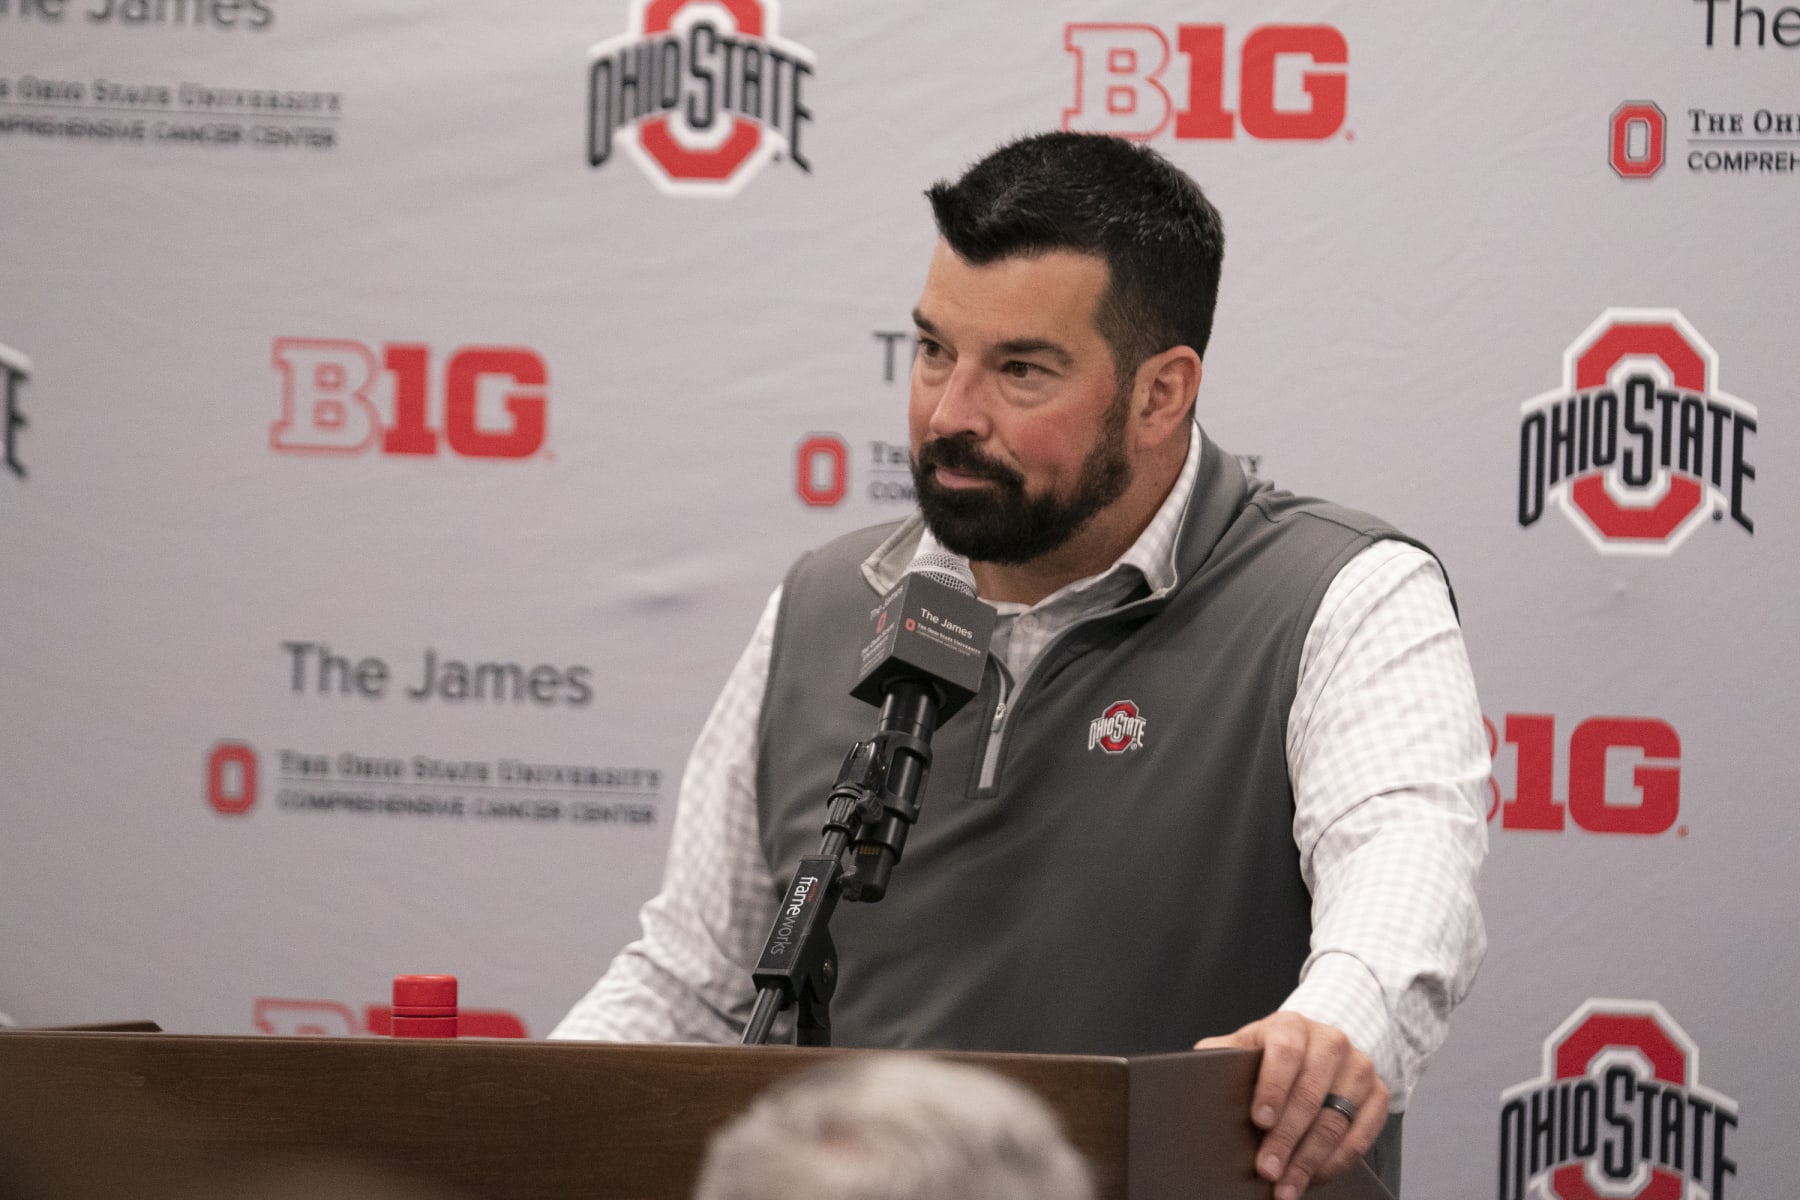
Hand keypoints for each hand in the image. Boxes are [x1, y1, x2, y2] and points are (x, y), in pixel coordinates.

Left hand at [1194, 1012, 1388, 1198]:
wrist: (1313, 1048)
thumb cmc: (1268, 1054)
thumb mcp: (1240, 1047)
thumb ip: (1217, 1057)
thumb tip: (1191, 1080)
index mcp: (1291, 1025)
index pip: (1285, 1052)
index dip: (1272, 1087)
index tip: (1260, 1120)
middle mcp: (1330, 1041)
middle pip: (1311, 1094)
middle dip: (1286, 1138)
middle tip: (1267, 1170)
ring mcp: (1358, 1067)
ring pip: (1336, 1120)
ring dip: (1310, 1159)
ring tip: (1286, 1186)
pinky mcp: (1378, 1093)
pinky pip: (1361, 1134)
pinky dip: (1336, 1162)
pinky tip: (1314, 1178)